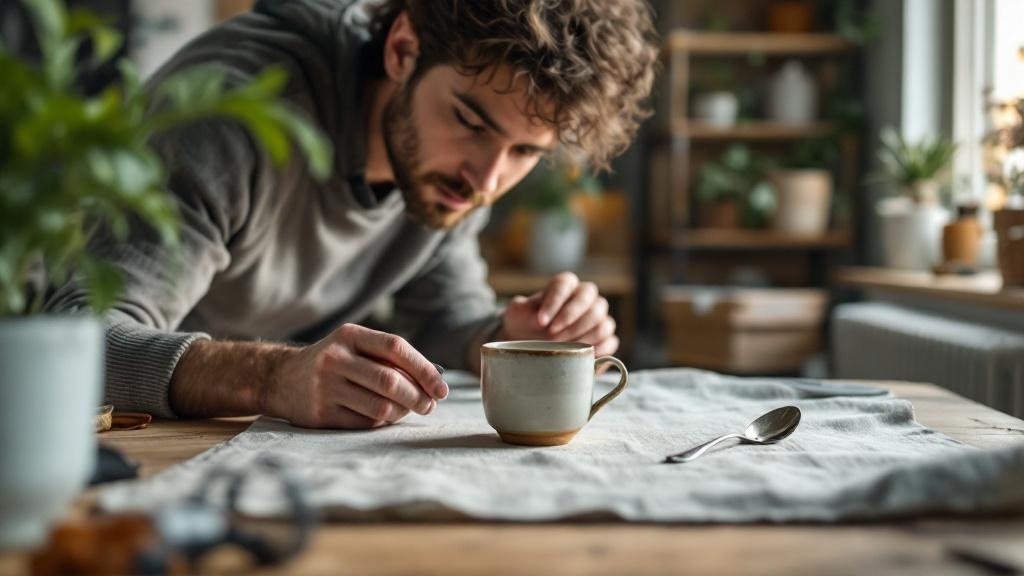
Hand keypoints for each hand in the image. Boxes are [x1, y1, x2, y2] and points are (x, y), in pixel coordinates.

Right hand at [265, 323, 447, 428]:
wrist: (281, 379)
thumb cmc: (334, 363)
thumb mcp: (355, 347)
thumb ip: (389, 358)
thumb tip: (434, 381)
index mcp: (350, 335)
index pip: (396, 347)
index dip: (424, 369)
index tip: (441, 388)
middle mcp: (335, 358)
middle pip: (390, 380)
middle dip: (418, 397)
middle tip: (429, 405)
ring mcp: (325, 387)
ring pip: (380, 406)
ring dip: (402, 412)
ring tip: (407, 411)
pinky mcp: (321, 413)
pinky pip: (364, 422)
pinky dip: (381, 422)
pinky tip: (382, 417)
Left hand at [500, 272, 618, 356]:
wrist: (528, 342)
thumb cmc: (523, 323)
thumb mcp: (515, 314)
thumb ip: (522, 311)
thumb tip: (540, 323)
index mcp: (564, 285)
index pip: (565, 284)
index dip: (554, 302)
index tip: (540, 321)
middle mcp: (585, 298)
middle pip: (591, 302)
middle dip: (571, 321)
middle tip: (551, 336)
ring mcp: (598, 318)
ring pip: (603, 323)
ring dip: (583, 337)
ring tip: (563, 348)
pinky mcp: (605, 339)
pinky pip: (610, 342)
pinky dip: (598, 351)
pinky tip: (580, 357)